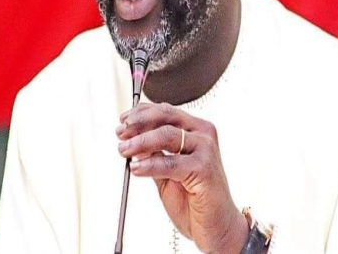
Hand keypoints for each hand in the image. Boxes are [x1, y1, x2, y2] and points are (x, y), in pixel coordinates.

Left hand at [116, 102, 247, 253]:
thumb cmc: (194, 199)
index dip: (141, 113)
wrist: (216, 226)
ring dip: (140, 142)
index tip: (122, 121)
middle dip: (138, 122)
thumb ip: (154, 153)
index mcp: (195, 130)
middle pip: (166, 116)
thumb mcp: (167, 171)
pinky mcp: (204, 168)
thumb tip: (131, 139)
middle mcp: (203, 134)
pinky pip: (170, 162)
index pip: (165, 111)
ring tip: (124, 150)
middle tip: (120, 132)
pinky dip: (150, 164)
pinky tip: (136, 168)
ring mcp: (206, 149)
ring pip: (167, 134)